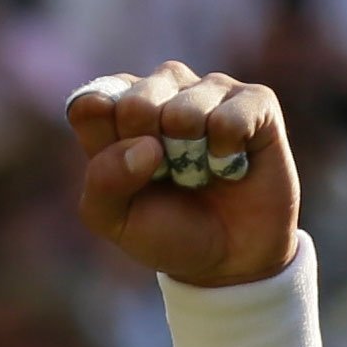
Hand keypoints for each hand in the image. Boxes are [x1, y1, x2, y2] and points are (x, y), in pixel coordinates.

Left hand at [66, 64, 300, 288]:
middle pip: (135, 102)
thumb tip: (146, 145)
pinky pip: (230, 117)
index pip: (92, 103)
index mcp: (118, 109)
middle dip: (148, 152)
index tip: (124, 173)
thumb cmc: (167, 231)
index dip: (106, 143)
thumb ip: (103, 181)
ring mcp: (209, 90)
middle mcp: (163, 89)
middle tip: (167, 174)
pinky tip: (231, 163)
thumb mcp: (115, 219)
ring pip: (184, 109)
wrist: (230, 258)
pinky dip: (226, 153)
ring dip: (190, 157)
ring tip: (201, 169)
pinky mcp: (255, 101)